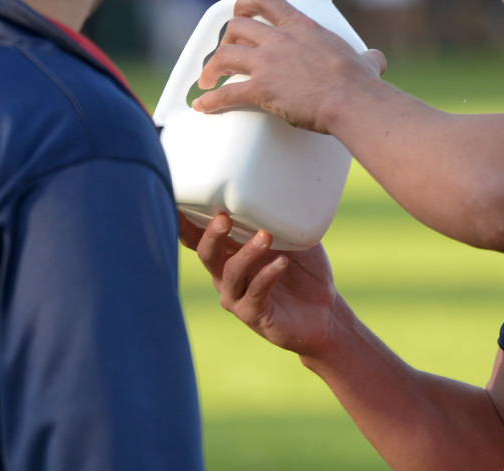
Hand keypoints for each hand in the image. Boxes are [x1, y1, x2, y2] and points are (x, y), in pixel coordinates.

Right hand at [179, 213, 338, 356]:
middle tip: (224, 219)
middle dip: (211, 235)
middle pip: (206, 254)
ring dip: (246, 253)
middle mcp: (225, 274)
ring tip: (266, 237)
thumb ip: (276, 218)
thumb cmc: (304, 271)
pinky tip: (281, 263)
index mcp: (228, 252)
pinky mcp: (252, 314)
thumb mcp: (291, 238)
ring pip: (230, 273)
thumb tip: (275, 188)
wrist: (324, 312)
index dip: (185, 221)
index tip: (180, 201)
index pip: (199, 236)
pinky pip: (254, 293)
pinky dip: (267, 275)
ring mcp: (236, 296)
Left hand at [192, 0, 385, 133]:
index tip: (239, 14)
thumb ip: (367, 58)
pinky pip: (227, 92)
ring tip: (206, 81)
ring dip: (211, 68)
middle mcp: (279, 40)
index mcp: (302, 27)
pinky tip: (202, 107)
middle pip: (237, 27)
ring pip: (225, 55)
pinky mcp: (261, 88)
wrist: (353, 101)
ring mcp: (268, 63)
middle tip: (223, 55)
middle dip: (224, 40)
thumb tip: (375, 60)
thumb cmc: (360, 84)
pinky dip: (211, 100)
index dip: (246, 3)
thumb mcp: (365, 61)